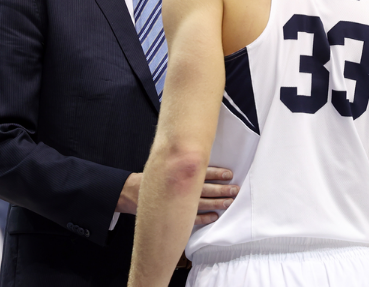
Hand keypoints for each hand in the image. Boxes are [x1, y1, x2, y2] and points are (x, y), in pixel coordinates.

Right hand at [117, 167, 238, 225]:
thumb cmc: (154, 176)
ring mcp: (177, 203)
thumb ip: (181, 160)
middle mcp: (179, 188)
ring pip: (201, 203)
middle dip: (221, 190)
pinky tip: (214, 217)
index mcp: (178, 173)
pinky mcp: (174, 215)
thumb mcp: (166, 163)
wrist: (132, 192)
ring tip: (229, 202)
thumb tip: (199, 149)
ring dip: (217, 203)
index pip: (200, 172)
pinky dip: (204, 217)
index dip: (217, 173)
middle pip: (204, 189)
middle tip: (235, 190)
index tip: (229, 174)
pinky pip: (192, 218)